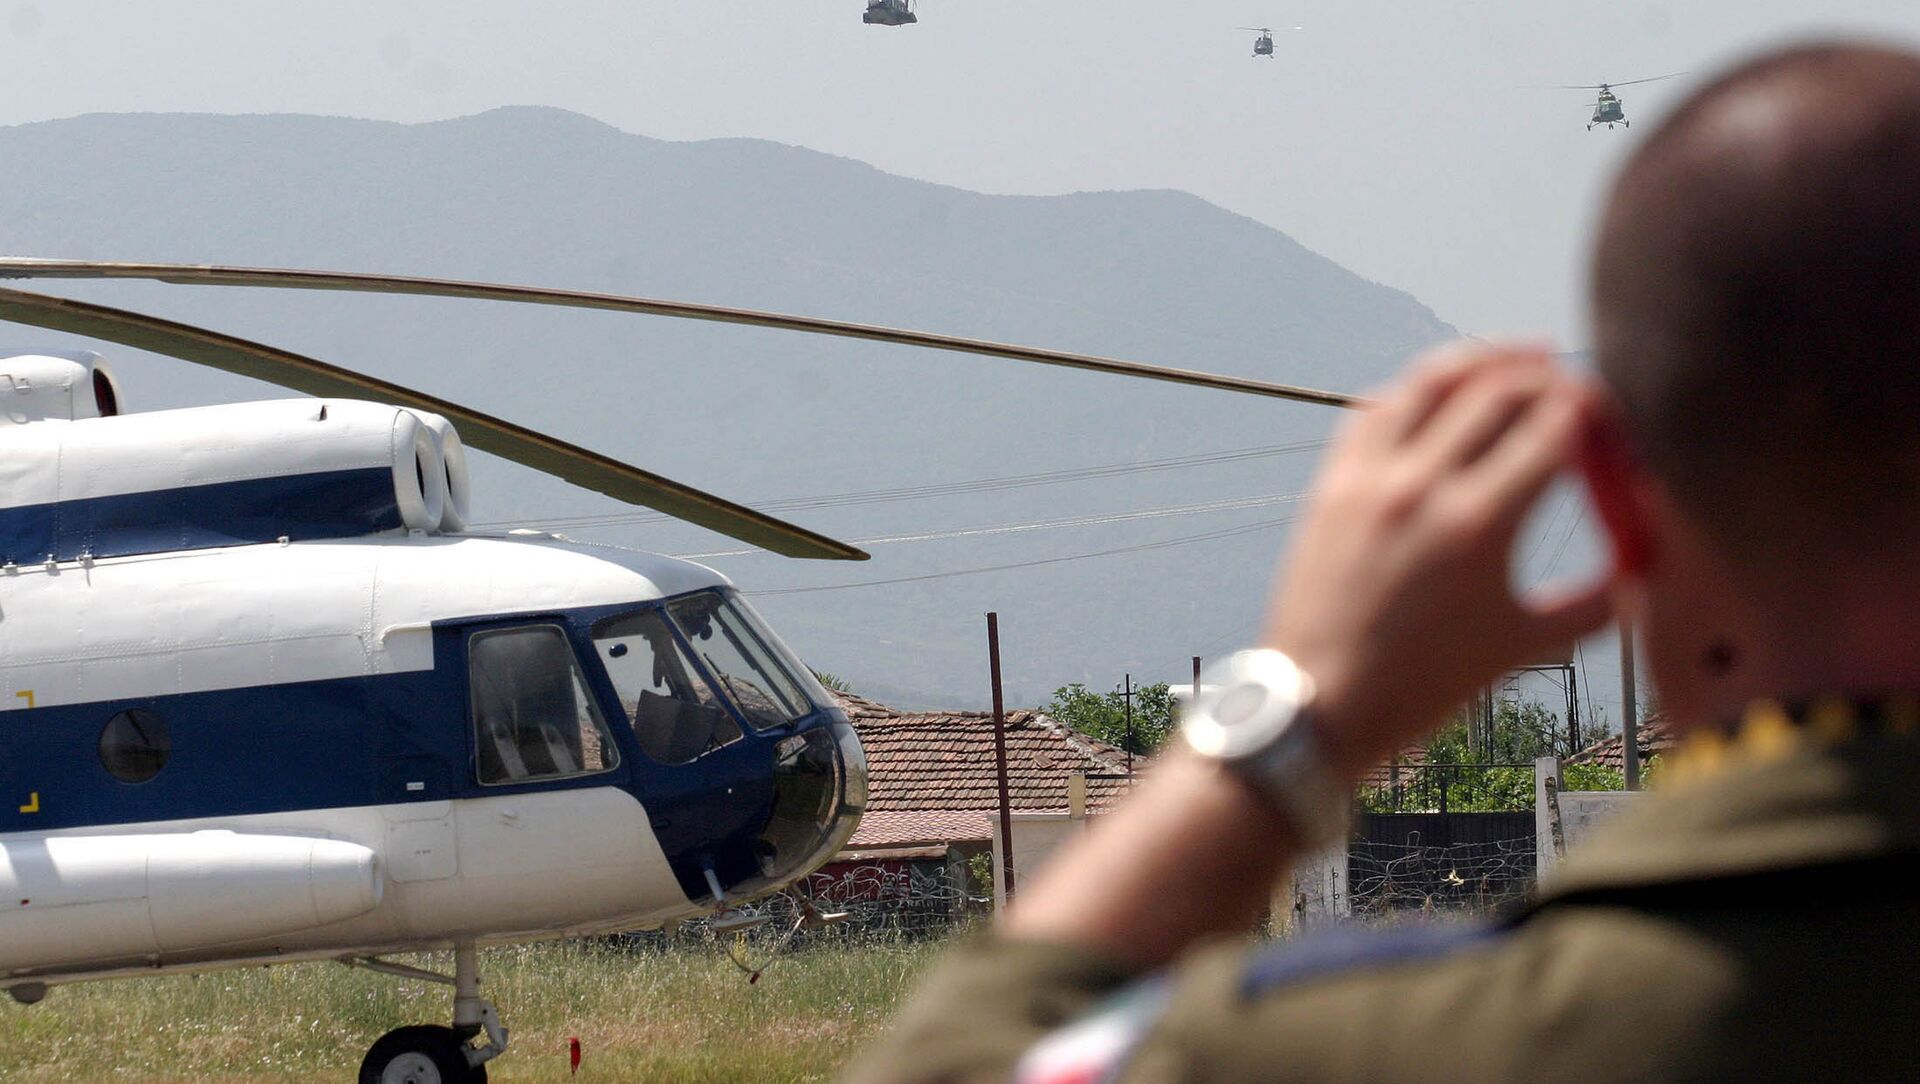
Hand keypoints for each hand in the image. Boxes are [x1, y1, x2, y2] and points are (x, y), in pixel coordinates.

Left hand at [1265, 342, 1612, 777]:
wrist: (1320, 706)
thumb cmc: (1423, 686)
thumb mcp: (1521, 647)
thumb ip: (1594, 603)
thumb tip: (1644, 571)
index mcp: (1481, 523)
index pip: (1555, 426)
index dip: (1594, 407)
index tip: (1614, 410)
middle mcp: (1424, 485)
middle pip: (1501, 390)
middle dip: (1549, 377)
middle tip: (1576, 383)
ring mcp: (1371, 477)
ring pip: (1434, 381)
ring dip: (1486, 359)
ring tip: (1524, 356)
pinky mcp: (1333, 482)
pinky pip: (1379, 408)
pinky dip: (1420, 390)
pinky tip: (1446, 390)